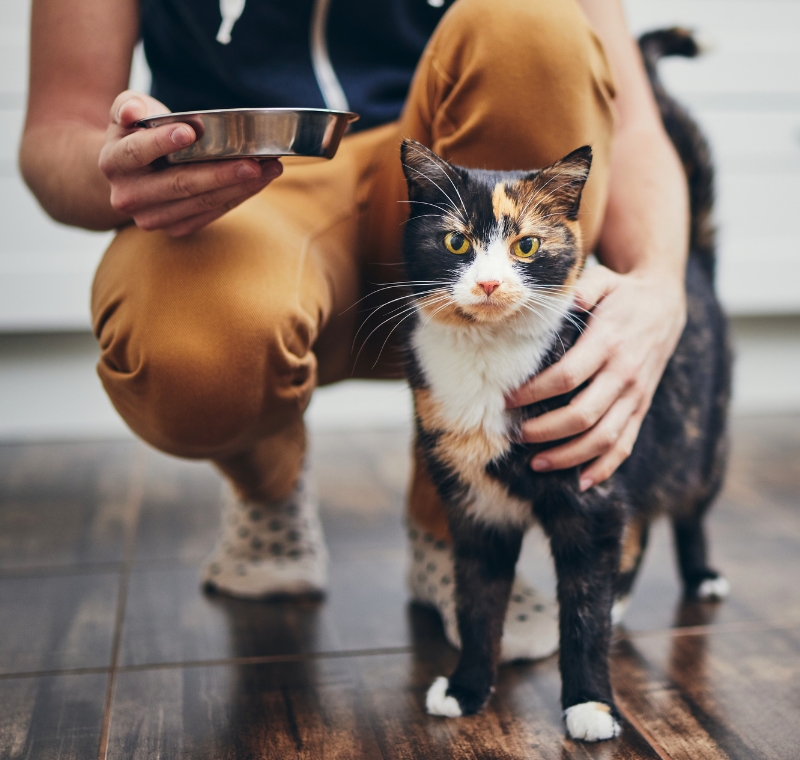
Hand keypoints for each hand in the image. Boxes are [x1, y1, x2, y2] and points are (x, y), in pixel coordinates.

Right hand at [98, 90, 282, 235]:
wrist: (129, 175)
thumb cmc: (137, 134)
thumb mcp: (129, 112)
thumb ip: (129, 106)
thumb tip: (131, 113)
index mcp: (113, 162)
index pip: (137, 152)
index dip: (162, 142)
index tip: (190, 131)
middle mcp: (128, 196)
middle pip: (179, 185)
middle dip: (220, 173)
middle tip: (254, 162)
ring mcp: (152, 217)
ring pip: (201, 203)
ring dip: (239, 187)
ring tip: (270, 168)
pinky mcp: (176, 229)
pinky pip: (212, 214)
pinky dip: (239, 197)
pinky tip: (261, 181)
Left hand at [507, 264, 685, 489]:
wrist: (665, 303)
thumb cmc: (621, 293)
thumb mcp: (601, 280)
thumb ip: (580, 291)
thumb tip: (560, 302)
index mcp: (608, 343)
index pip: (566, 377)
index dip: (534, 393)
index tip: (507, 400)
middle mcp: (624, 374)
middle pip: (582, 415)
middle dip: (544, 431)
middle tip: (515, 435)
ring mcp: (635, 395)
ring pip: (604, 438)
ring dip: (569, 456)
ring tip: (537, 464)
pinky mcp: (641, 407)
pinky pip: (625, 445)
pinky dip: (605, 468)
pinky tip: (581, 482)